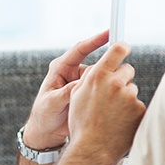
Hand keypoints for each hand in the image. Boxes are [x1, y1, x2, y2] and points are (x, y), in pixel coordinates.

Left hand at [23, 30, 107, 149]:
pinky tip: (116, 97)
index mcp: (60, 69)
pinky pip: (104, 87)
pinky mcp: (89, 93)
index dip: (95, 41)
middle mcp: (72, 73)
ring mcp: (82, 82)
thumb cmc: (44, 115)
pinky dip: (111, 90)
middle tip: (121, 68)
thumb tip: (80, 84)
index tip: (109, 33)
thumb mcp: (51, 103)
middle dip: (109, 65)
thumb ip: (65, 93)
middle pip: (96, 63)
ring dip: (111, 80)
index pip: (79, 50)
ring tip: (116, 89)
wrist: (47, 131)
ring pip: (103, 76)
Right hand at [68, 42, 145, 164]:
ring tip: (111, 113)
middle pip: (127, 70)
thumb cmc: (80, 123)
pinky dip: (130, 112)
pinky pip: (137, 105)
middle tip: (111, 93)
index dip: (121, 48)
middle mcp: (115, 83)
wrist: (92, 148)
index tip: (124, 49)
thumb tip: (98, 67)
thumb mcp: (75, 96)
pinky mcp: (139, 109)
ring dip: (125, 97)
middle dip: (121, 78)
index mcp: (97, 77)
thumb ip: (88, 78)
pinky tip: (119, 121)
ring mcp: (129, 96)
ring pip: (132, 89)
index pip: (117, 50)